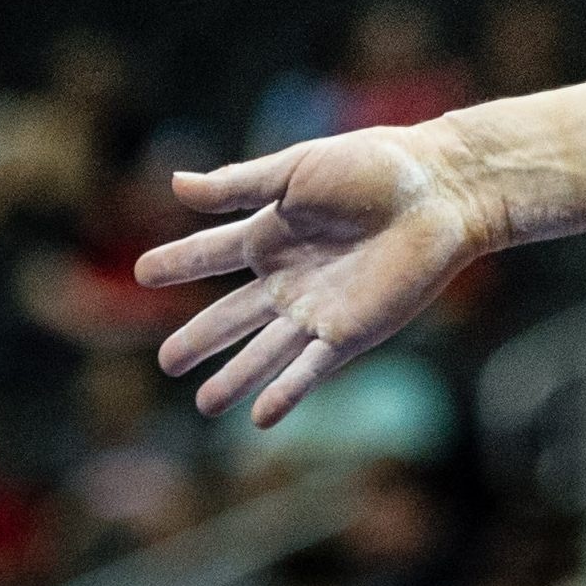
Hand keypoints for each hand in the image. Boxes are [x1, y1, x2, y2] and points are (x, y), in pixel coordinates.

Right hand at [136, 122, 502, 426]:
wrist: (441, 189)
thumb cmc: (375, 167)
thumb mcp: (297, 170)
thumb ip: (237, 186)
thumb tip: (173, 184)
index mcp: (274, 233)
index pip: (213, 254)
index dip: (179, 263)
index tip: (143, 273)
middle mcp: (291, 276)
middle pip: (233, 316)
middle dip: (200, 339)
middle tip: (166, 362)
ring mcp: (320, 308)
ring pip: (266, 352)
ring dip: (236, 378)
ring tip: (205, 403)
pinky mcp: (352, 330)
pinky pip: (311, 368)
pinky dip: (285, 392)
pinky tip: (260, 417)